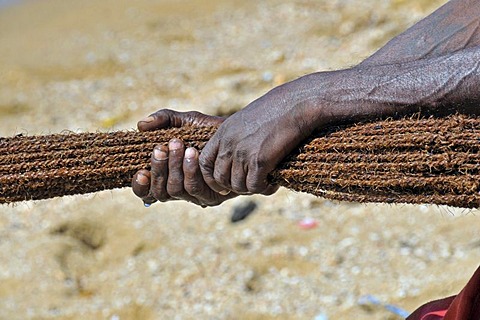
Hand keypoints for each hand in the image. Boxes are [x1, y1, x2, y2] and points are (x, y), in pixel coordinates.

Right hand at [131, 109, 237, 206]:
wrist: (239, 136)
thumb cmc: (209, 131)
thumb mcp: (185, 121)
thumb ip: (164, 120)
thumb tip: (141, 125)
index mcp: (168, 177)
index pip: (147, 192)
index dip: (140, 186)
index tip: (140, 171)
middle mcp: (180, 190)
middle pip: (160, 192)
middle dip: (158, 169)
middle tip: (161, 148)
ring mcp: (196, 196)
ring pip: (176, 190)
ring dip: (174, 167)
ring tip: (178, 145)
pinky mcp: (212, 197)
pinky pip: (196, 189)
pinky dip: (191, 170)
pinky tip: (193, 152)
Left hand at [199, 78, 320, 194]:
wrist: (295, 104)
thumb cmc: (275, 110)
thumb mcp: (245, 120)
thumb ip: (235, 137)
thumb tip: (234, 156)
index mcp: (223, 133)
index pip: (205, 163)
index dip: (212, 178)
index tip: (224, 184)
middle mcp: (229, 144)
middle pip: (220, 178)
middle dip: (233, 187)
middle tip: (249, 185)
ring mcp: (243, 153)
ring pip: (238, 186)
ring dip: (251, 189)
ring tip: (264, 184)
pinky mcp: (259, 161)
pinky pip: (254, 186)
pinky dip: (264, 189)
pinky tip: (273, 184)